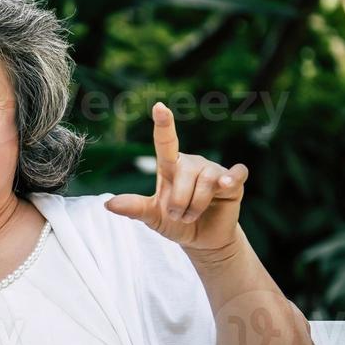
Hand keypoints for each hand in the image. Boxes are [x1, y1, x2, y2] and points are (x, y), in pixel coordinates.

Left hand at [104, 102, 247, 252]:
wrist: (202, 239)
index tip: (159, 106)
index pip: (165, 141)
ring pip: (206, 183)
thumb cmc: (176, 222)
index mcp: (170, 166)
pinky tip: (227, 183)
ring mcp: (214, 170)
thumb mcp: (152, 216)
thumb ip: (134, 208)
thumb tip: (108, 204)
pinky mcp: (234, 181)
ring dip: (196, 207)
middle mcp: (192, 163)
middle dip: (179, 202)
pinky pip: (236, 174)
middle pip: (184, 175)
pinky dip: (231, 178)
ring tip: (193, 215)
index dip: (164, 124)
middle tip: (179, 215)